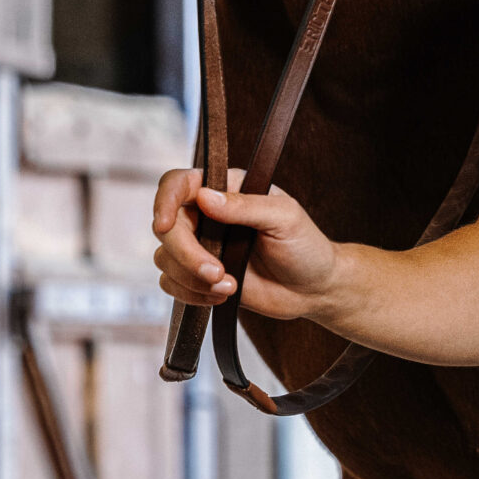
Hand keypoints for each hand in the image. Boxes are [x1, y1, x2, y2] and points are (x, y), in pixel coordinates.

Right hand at [152, 168, 343, 319]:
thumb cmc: (305, 246)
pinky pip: (171, 283)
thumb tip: (205, 197)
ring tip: (230, 286)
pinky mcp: (198, 276)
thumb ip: (246, 206)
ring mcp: (201, 246)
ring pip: (165, 258)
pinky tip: (223, 294)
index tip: (164, 225)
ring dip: (192, 278)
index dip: (164, 200)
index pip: (179, 183)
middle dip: (186, 254)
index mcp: (228, 188)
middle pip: (167, 227)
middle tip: (217, 273)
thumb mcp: (285, 218)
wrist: (313, 288)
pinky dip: (191, 294)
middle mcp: (207, 214)